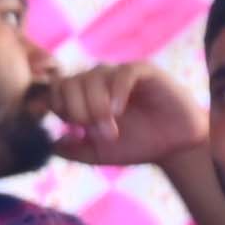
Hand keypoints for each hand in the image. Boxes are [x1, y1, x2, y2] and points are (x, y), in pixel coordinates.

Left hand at [35, 59, 203, 172]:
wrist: (175, 145)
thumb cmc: (136, 145)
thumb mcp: (97, 153)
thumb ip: (71, 149)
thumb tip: (49, 143)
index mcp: (82, 96)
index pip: (55, 90)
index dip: (59, 110)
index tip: (75, 130)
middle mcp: (98, 80)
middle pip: (69, 82)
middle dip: (77, 111)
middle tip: (95, 133)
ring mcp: (119, 73)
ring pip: (92, 77)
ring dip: (96, 107)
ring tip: (110, 130)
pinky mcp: (144, 71)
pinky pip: (122, 73)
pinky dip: (116, 93)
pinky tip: (118, 112)